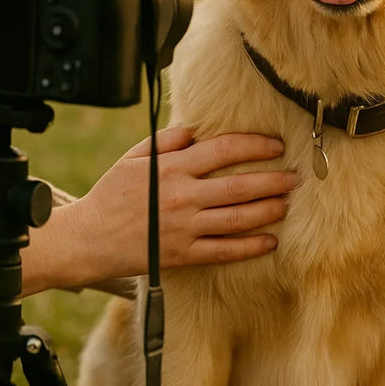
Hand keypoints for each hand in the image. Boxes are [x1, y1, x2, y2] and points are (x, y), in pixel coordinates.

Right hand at [22, 127, 295, 292]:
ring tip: (286, 204)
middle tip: (296, 177)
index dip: (254, 145)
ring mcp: (184, 228)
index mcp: (171, 168)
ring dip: (268, 210)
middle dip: (273, 180)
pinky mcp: (184, 255)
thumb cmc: (110, 195)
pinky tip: (270, 241)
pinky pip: (224, 251)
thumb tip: (196, 130)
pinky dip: (250, 246)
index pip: (222, 150)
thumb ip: (166, 142)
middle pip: (239, 186)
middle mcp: (182, 196)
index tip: (275, 144)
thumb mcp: (133, 158)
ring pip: (238, 218)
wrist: (88, 239)